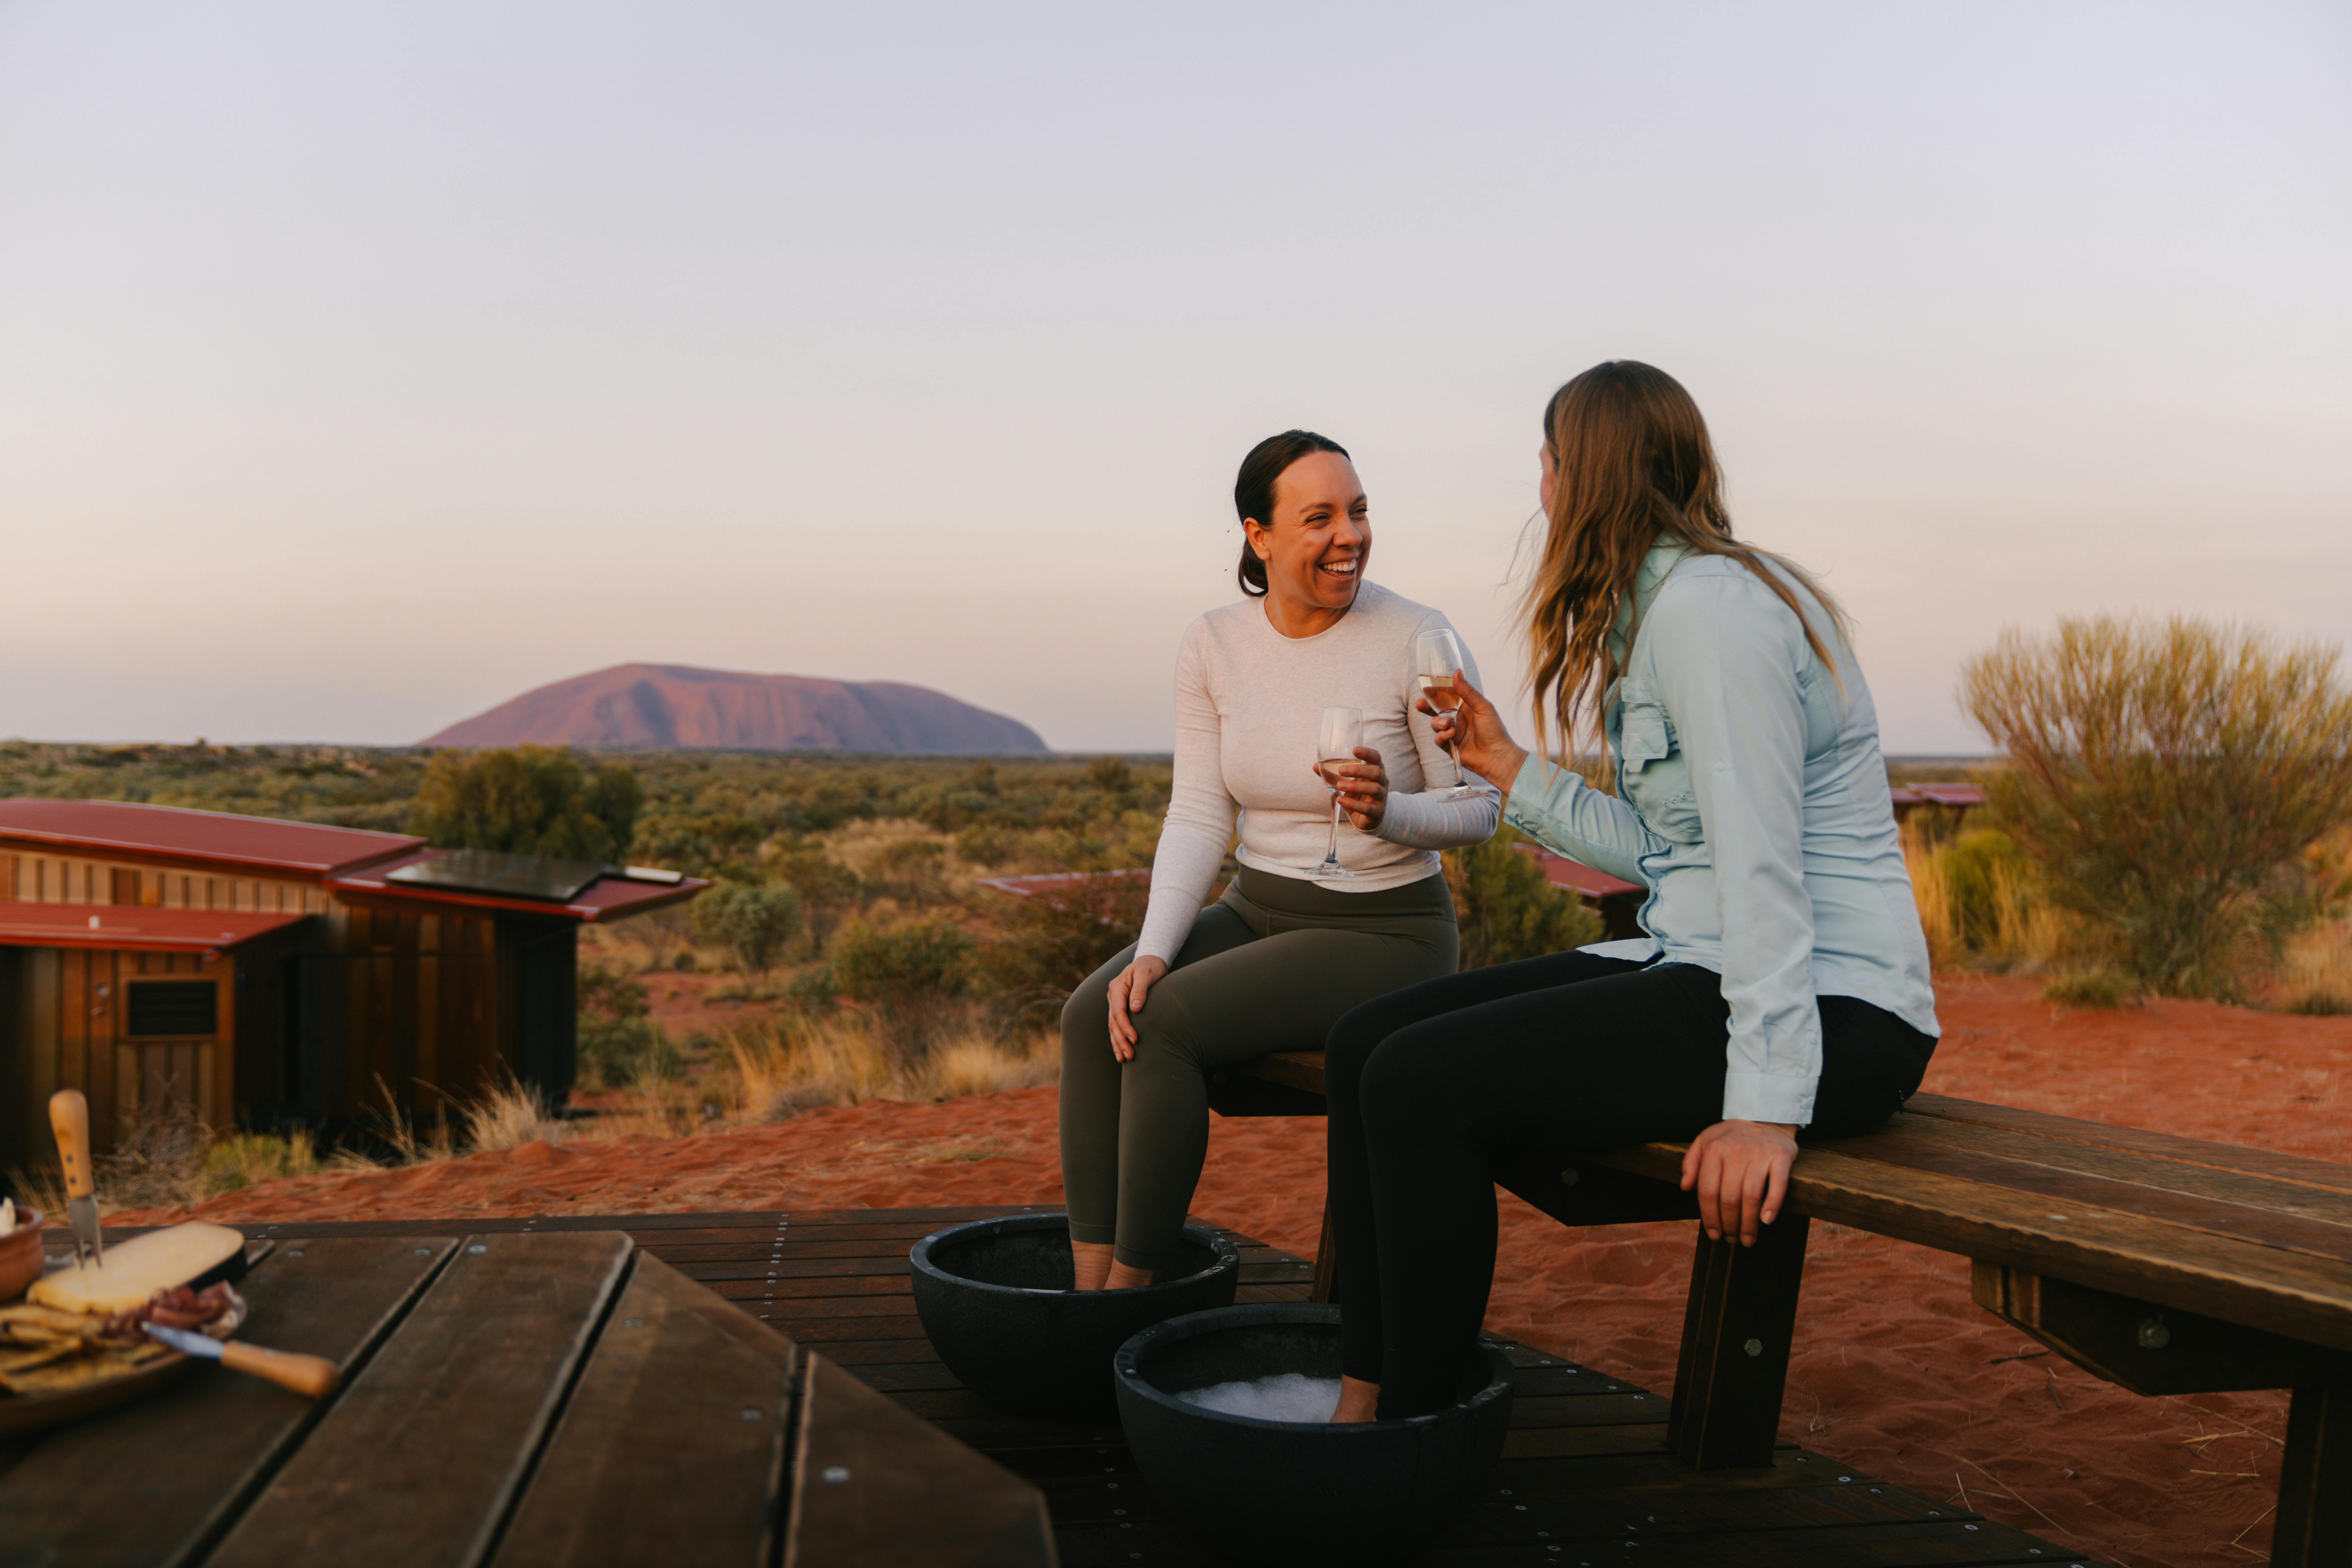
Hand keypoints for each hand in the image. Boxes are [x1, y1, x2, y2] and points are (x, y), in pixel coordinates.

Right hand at [1104, 956, 1168, 1060]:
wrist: (1149, 962)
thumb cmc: (1150, 967)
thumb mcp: (1146, 974)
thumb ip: (1140, 989)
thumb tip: (1135, 1008)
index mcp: (1117, 987)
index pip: (1118, 1011)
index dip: (1125, 1027)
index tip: (1135, 1039)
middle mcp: (1112, 996)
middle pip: (1113, 1022)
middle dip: (1121, 1040)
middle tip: (1130, 1055)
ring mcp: (1114, 1002)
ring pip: (1112, 1027)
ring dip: (1118, 1043)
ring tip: (1124, 1059)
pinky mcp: (1119, 1008)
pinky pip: (1115, 1026)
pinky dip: (1117, 1039)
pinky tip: (1120, 1052)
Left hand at [1309, 746, 1387, 830]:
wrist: (1369, 817)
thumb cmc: (1357, 793)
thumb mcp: (1346, 782)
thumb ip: (1332, 774)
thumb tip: (1315, 766)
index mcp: (1375, 770)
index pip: (1376, 758)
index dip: (1367, 753)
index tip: (1354, 750)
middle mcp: (1382, 782)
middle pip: (1376, 772)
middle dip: (1358, 770)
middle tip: (1341, 770)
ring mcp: (1381, 797)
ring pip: (1374, 789)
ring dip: (1355, 786)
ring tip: (1339, 786)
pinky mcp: (1377, 812)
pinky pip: (1367, 808)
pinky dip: (1353, 804)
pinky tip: (1340, 800)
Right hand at [1417, 672, 1526, 793]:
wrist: (1497, 756)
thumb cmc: (1494, 730)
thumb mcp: (1483, 707)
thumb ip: (1467, 691)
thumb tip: (1456, 672)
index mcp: (1466, 708)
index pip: (1447, 697)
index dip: (1436, 693)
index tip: (1426, 689)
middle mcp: (1458, 719)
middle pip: (1436, 710)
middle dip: (1427, 707)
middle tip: (1420, 704)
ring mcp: (1453, 733)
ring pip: (1436, 724)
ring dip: (1438, 723)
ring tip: (1447, 724)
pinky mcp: (1449, 747)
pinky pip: (1438, 739)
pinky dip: (1442, 736)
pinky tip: (1451, 735)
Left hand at [1679, 1120, 1799, 1245]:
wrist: (1765, 1116)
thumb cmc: (1732, 1135)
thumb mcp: (1705, 1140)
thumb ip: (1692, 1162)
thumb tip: (1684, 1187)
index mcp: (1714, 1149)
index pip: (1707, 1191)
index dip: (1709, 1217)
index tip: (1713, 1233)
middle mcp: (1735, 1152)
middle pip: (1729, 1198)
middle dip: (1729, 1225)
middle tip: (1732, 1240)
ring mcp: (1759, 1154)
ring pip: (1751, 1196)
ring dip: (1748, 1223)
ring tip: (1747, 1239)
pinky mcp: (1781, 1156)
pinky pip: (1777, 1185)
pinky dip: (1772, 1205)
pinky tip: (1766, 1221)